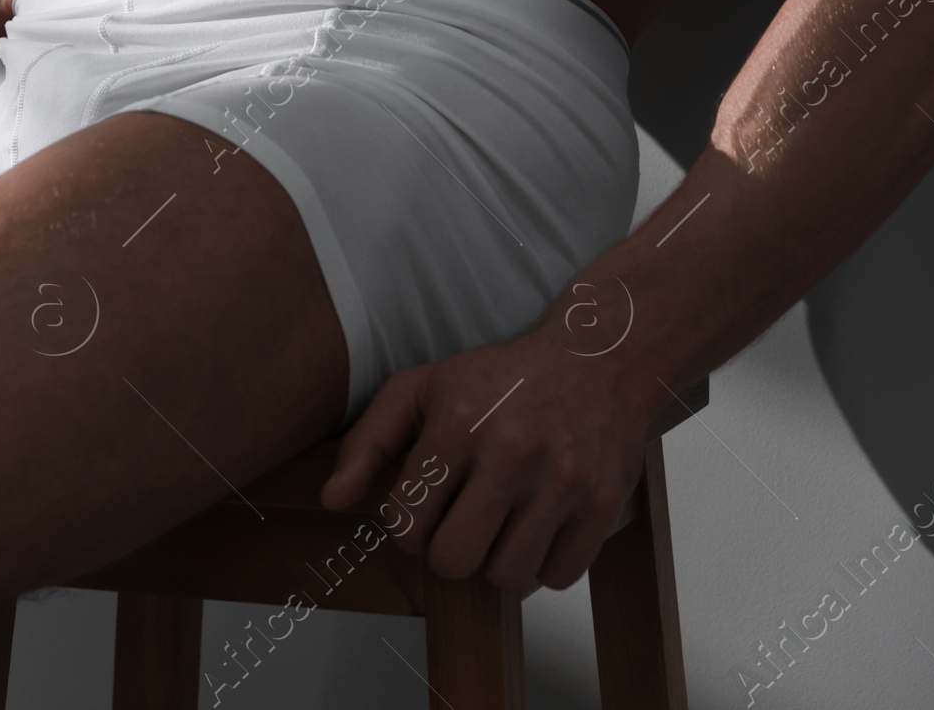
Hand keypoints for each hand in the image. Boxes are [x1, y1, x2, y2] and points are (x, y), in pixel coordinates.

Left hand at [318, 325, 660, 594]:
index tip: (427, 506)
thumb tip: (331, 500)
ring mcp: (561, 480)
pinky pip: (558, 578)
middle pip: (453, 561)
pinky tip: (540, 527)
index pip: (407, 524)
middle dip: (449, 549)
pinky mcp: (602, 504)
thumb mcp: (424, 387)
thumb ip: (370, 440)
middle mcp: (510, 451)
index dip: (409, 525)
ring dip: (498, 562)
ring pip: (506, 578)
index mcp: (458, 421)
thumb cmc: (502, 377)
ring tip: (502, 525)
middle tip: (462, 522)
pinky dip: (545, 565)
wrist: (596, 356)